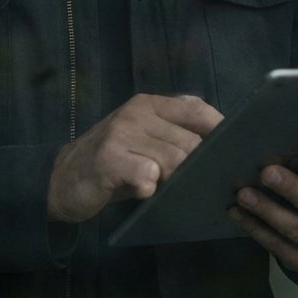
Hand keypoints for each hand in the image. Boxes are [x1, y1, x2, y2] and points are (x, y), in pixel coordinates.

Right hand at [48, 94, 222, 223]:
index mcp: (149, 104)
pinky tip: (143, 193)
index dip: (222, 132)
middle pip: (191, 142)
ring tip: (170, 191)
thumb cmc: (113, 163)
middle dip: (201, 168)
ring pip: (174, 160)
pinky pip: (147, 176)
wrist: (61, 179)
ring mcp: (121, 134)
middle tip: (204, 187)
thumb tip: (224, 147)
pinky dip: (150, 189)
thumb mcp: (143, 141)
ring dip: (177, 182)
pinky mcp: (109, 159)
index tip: (235, 155)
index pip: (198, 110)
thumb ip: (174, 136)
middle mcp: (136, 113)